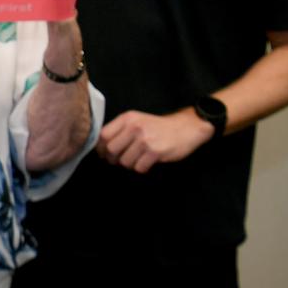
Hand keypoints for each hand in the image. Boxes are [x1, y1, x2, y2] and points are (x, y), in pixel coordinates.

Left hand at [97, 108, 213, 172]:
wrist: (186, 127)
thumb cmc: (158, 127)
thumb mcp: (137, 120)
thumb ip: (120, 130)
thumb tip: (102, 148)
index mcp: (127, 118)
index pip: (103, 135)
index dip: (100, 148)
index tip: (104, 154)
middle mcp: (134, 127)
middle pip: (111, 150)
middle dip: (113, 159)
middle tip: (120, 160)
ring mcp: (145, 140)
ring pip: (124, 161)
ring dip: (129, 164)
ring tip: (137, 160)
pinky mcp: (155, 152)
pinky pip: (139, 167)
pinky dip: (141, 168)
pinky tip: (147, 163)